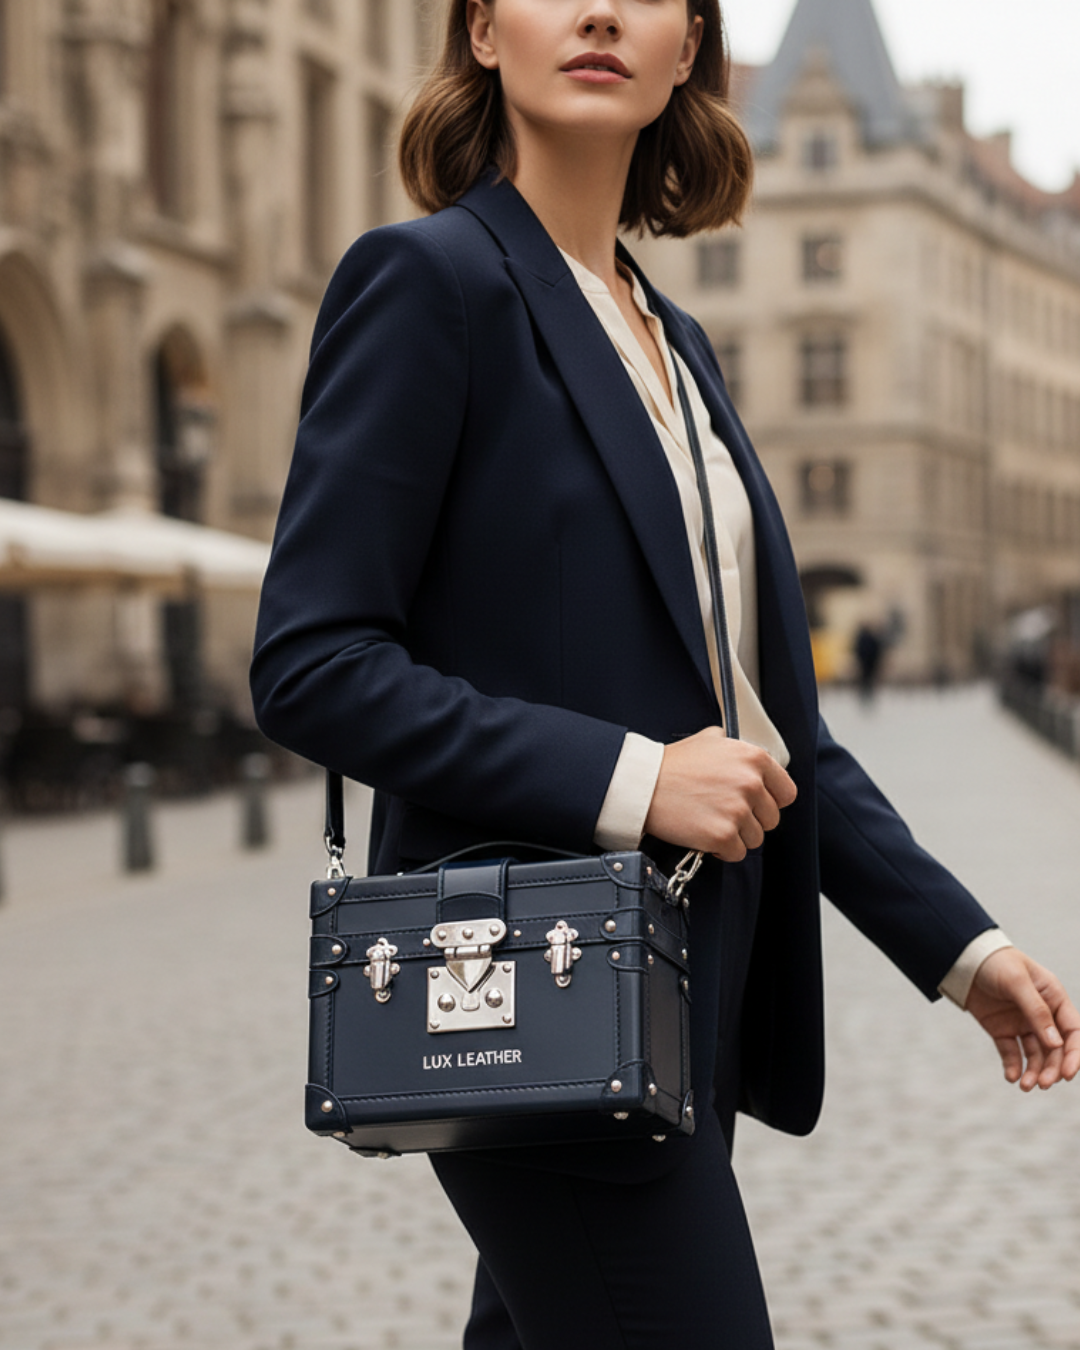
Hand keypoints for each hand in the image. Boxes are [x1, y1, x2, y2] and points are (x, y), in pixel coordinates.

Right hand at [643, 726, 796, 861]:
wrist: (643, 785)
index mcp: (754, 758)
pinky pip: (736, 853)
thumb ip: (736, 748)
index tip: (756, 805)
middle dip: (750, 820)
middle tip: (724, 813)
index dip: (771, 801)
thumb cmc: (672, 764)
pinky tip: (704, 834)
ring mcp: (738, 810)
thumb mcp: (710, 740)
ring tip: (710, 821)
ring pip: (755, 838)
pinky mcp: (723, 834)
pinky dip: (721, 849)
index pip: (787, 792)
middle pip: (771, 819)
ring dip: (735, 836)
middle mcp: (751, 783)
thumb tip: (750, 761)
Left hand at [965, 948, 1079, 1090]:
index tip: (1068, 1074)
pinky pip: (1011, 1053)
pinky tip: (1011, 1077)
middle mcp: (1042, 1014)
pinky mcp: (1002, 1030)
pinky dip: (1013, 1066)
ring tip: (1025, 1086)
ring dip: (1034, 1072)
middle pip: (1055, 1048)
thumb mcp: (1018, 982)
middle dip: (1052, 1068)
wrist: (964, 959)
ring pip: (1035, 1055)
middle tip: (1042, 1084)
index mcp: (1054, 998)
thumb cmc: (997, 963)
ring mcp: (1022, 1023)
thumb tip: (1056, 1043)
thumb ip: (1037, 1011)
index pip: (1073, 1031)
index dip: (1075, 1054)